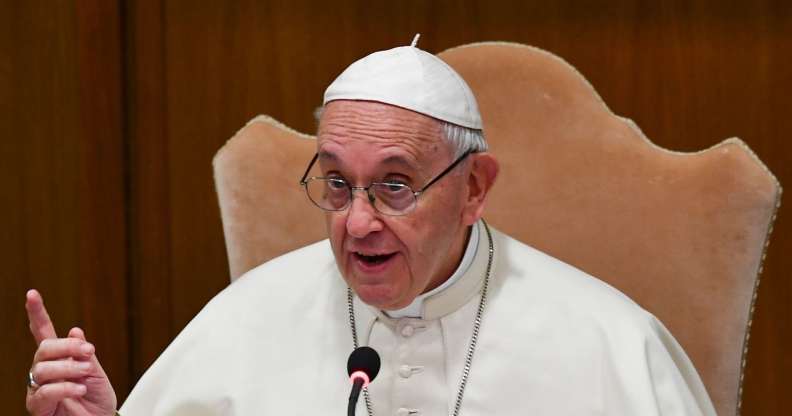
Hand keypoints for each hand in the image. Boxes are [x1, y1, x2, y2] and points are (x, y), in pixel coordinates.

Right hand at [25, 289, 116, 415]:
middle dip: (67, 346)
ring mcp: (38, 388)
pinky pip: (44, 391)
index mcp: (59, 359)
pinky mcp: (38, 406)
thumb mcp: (96, 373)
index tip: (32, 294)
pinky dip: (65, 387)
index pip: (44, 333)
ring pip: (42, 368)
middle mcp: (44, 371)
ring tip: (85, 374)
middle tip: (89, 351)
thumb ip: (83, 354)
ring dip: (68, 368)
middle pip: (44, 349)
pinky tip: (80, 388)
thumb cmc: (97, 400)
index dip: (37, 314)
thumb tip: (74, 330)